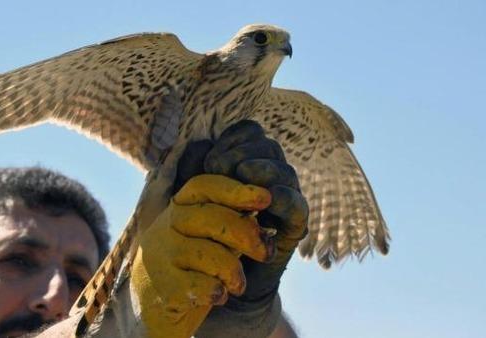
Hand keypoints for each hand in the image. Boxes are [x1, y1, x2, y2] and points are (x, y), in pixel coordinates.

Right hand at [131, 174, 274, 337]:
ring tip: (238, 285)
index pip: (204, 186)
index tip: (266, 198)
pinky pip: (201, 285)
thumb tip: (263, 226)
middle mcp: (165, 226)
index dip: (235, 189)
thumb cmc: (192, 272)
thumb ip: (231, 229)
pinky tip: (218, 296)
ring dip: (234, 271)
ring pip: (209, 254)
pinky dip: (218, 292)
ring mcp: (160, 256)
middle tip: (267, 253)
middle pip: (211, 217)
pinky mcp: (162, 287)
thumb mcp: (210, 242)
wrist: (156, 315)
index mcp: (178, 208)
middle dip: (246, 234)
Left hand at [176, 120, 308, 310]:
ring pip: (284, 171)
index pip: (250, 132)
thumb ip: (192, 167)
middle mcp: (270, 174)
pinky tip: (268, 200)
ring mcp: (286, 197)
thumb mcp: (190, 194)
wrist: (218, 276)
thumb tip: (201, 143)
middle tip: (218, 169)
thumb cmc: (203, 229)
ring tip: (242, 175)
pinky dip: (284, 198)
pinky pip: (297, 204)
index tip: (211, 159)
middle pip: (268, 146)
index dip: (232, 139)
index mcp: (248, 160)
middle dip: (241, 153)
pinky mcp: (295, 224)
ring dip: (261, 169)